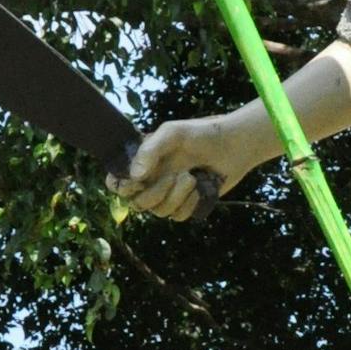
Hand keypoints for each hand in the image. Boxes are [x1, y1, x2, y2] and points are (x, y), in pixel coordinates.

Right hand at [114, 116, 257, 221]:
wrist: (232, 145)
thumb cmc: (200, 134)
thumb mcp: (172, 134)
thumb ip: (150, 151)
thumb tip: (135, 176)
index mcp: (142, 163)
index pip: (117, 183)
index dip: (121, 187)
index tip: (135, 183)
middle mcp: (152, 181)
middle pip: (138, 203)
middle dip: (156, 193)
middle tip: (175, 176)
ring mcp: (169, 194)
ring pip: (159, 211)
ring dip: (176, 197)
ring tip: (191, 177)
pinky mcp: (186, 204)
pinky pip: (178, 215)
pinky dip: (189, 203)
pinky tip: (199, 188)